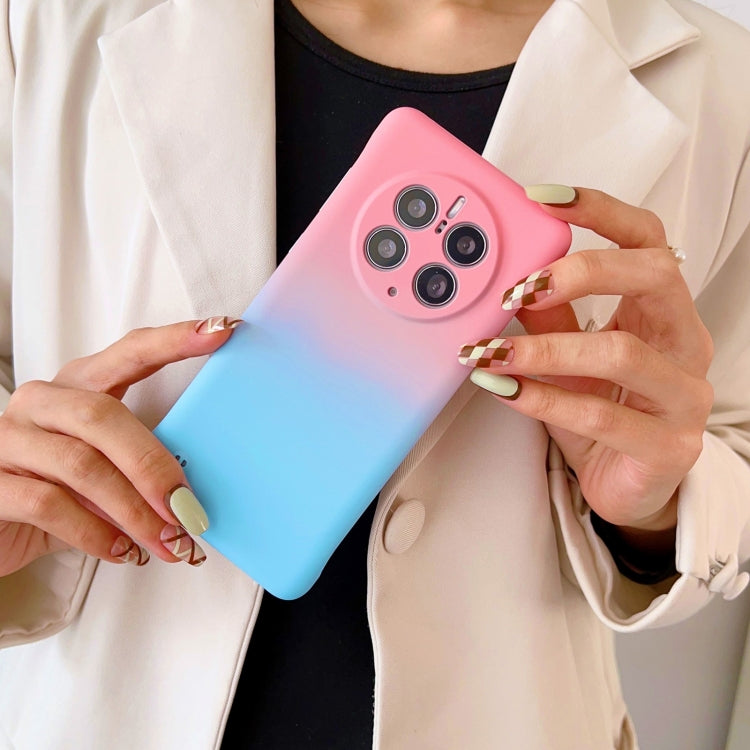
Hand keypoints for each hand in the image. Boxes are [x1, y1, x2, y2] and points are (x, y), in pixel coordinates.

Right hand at [0, 317, 240, 576]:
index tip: (221, 332)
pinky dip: (95, 533)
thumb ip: (135, 467)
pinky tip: (122, 551)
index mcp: (79, 386)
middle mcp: (42, 402)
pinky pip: (49, 504)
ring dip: (134, 511)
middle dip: (153, 466)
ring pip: (82, 465)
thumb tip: (192, 495)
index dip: (174, 341)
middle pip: (103, 416)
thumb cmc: (57, 491)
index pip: (130, 352)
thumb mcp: (101, 470)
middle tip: (189, 508)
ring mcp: (9, 438)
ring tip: (166, 541)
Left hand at [461, 187, 712, 535]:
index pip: (646, 240)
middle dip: (583, 271)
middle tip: (522, 286)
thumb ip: (550, 318)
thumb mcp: (571, 357)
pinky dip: (545, 399)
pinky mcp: (668, 447)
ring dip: (546, 348)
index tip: (543, 198)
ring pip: (622, 353)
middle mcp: (684, 344)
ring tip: (492, 350)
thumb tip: (509, 275)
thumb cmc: (603, 414)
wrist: (628, 487)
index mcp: (663, 312)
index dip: (600, 211)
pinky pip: (601, 417)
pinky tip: (506, 389)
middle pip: (654, 276)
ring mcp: (683, 397)